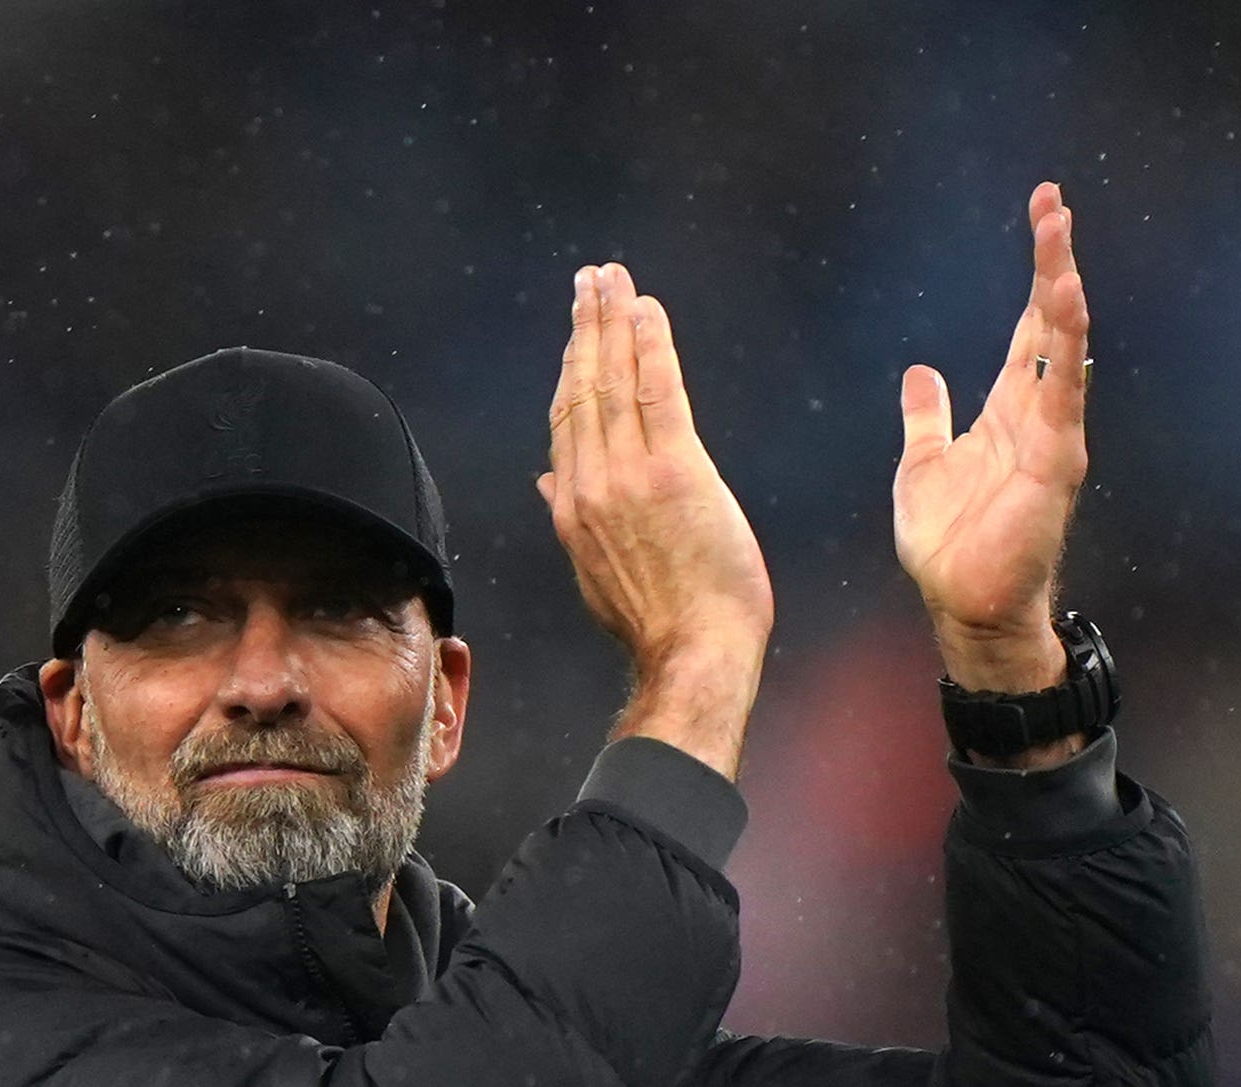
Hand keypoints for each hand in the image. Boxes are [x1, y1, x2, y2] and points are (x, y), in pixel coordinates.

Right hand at [538, 263, 774, 779]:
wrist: (693, 653)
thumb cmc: (659, 621)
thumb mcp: (596, 570)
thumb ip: (574, 517)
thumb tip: (547, 482)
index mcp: (572, 507)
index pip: (567, 418)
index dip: (572, 365)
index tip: (579, 328)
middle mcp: (591, 484)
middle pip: (583, 387)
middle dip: (587, 326)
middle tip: (592, 279)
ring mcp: (630, 476)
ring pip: (614, 380)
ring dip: (614, 322)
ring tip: (615, 280)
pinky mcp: (676, 472)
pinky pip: (658, 393)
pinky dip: (651, 346)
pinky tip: (648, 311)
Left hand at [892, 180, 1090, 692]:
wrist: (963, 603)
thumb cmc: (950, 544)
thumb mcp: (923, 465)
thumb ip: (928, 419)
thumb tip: (922, 374)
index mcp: (1010, 409)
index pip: (1031, 326)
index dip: (1037, 272)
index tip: (1042, 213)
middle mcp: (1039, 413)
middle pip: (1052, 322)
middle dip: (1054, 261)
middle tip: (1053, 202)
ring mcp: (1053, 436)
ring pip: (1064, 348)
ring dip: (1062, 290)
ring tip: (1059, 236)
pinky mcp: (1055, 464)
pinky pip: (1064, 396)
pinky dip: (1065, 350)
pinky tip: (1065, 304)